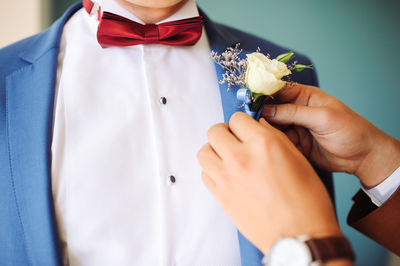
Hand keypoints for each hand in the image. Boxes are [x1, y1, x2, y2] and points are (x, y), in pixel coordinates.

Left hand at [197, 112, 340, 253]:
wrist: (299, 235)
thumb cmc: (306, 201)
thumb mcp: (297, 158)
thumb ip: (274, 137)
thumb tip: (258, 126)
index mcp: (263, 144)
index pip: (237, 118)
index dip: (242, 123)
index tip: (245, 130)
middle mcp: (241, 157)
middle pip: (214, 131)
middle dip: (225, 133)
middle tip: (234, 140)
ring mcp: (227, 177)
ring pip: (204, 152)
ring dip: (214, 151)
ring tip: (227, 157)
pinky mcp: (221, 196)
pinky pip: (205, 174)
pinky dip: (212, 171)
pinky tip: (226, 175)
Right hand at [261, 83, 399, 186]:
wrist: (362, 157)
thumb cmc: (350, 130)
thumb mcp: (322, 118)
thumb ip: (293, 113)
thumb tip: (266, 110)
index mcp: (304, 96)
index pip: (277, 90)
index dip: (262, 95)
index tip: (247, 102)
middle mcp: (296, 110)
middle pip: (270, 110)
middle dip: (260, 115)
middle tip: (248, 123)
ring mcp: (294, 127)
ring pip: (271, 127)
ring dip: (265, 131)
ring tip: (258, 136)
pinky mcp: (294, 143)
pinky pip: (278, 141)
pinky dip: (273, 144)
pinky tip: (269, 146)